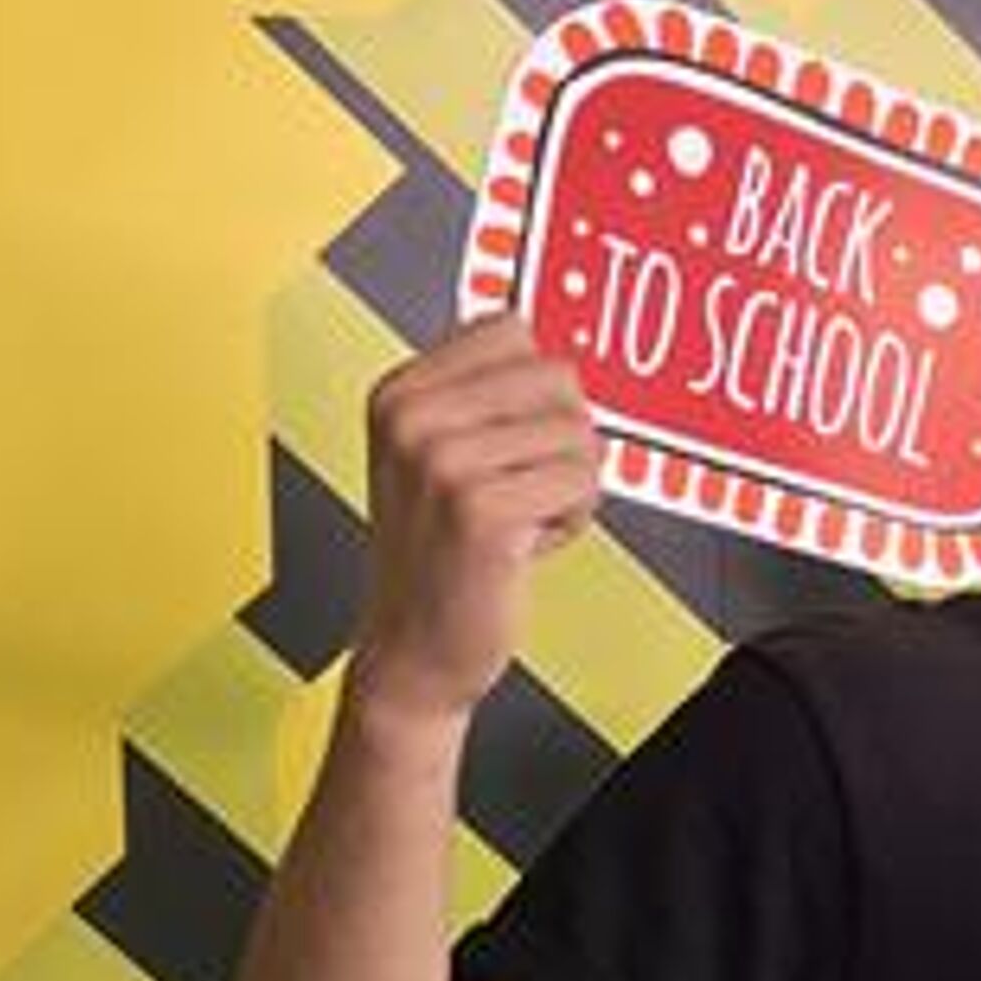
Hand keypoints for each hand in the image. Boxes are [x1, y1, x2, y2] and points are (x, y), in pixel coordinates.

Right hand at [348, 317, 600, 739]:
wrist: (411, 650)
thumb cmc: (440, 555)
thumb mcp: (439, 454)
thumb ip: (489, 394)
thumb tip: (558, 344)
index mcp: (397, 392)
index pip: (512, 329)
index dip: (536, 392)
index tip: (505, 442)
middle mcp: (410, 418)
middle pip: (556, 377)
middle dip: (562, 439)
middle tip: (518, 491)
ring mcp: (439, 461)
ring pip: (579, 434)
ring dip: (568, 487)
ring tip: (516, 523)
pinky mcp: (480, 509)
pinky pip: (583, 482)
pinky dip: (572, 520)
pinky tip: (524, 548)